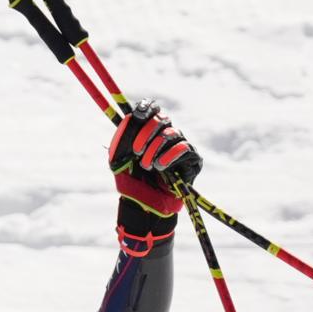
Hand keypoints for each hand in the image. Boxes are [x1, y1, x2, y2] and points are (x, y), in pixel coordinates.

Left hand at [108, 99, 202, 254]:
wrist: (143, 203)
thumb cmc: (131, 180)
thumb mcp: (119, 155)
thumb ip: (123, 134)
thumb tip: (129, 116)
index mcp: (150, 130)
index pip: (152, 107)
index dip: (146, 108)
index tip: (137, 116)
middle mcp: (167, 134)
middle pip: (161, 119)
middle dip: (146, 134)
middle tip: (136, 151)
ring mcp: (182, 145)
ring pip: (171, 134)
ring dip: (155, 150)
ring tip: (147, 166)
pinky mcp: (193, 159)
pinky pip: (183, 148)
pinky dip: (169, 156)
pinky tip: (160, 167)